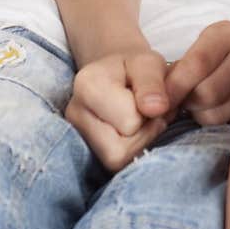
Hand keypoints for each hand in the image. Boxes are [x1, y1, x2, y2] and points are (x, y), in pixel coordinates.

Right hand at [65, 47, 172, 172]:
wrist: (116, 73)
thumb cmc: (135, 67)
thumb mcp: (149, 63)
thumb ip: (152, 83)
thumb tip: (156, 109)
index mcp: (87, 84)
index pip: (129, 121)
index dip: (149, 112)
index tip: (151, 96)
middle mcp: (73, 113)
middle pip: (118, 150)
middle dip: (144, 133)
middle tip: (150, 113)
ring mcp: (74, 135)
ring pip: (114, 161)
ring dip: (138, 143)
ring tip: (144, 120)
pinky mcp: (83, 150)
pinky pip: (112, 165)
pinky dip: (130, 151)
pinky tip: (134, 131)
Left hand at [164, 20, 229, 125]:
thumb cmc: (210, 57)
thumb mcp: (194, 51)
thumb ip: (177, 71)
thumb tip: (160, 101)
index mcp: (227, 34)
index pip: (198, 62)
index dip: (175, 86)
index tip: (160, 101)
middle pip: (207, 93)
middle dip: (187, 102)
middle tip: (182, 101)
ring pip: (216, 114)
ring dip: (199, 115)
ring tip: (198, 105)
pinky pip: (228, 125)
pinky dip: (214, 122)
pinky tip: (213, 110)